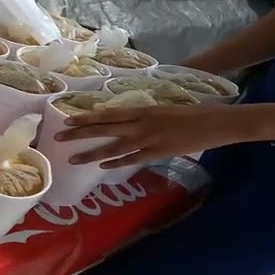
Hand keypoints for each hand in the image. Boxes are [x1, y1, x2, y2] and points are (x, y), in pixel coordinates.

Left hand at [54, 103, 245, 168]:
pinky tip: (103, 167)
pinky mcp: (159, 152)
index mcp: (142, 109)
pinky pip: (133, 159)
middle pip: (104, 128)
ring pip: (114, 147)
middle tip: (58, 137)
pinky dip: (117, 163)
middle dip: (80, 134)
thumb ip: (145, 114)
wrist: (216, 122)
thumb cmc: (193, 111)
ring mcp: (149, 139)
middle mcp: (141, 123)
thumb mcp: (164, 107)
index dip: (86, 118)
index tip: (67, 120)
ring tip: (73, 158)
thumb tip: (129, 119)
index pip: (107, 114)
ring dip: (92, 153)